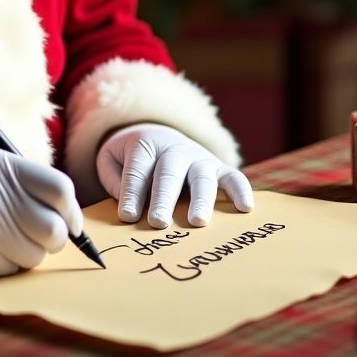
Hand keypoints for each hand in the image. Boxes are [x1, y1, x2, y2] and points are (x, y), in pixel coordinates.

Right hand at [0, 148, 82, 277]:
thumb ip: (23, 182)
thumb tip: (69, 216)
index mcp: (0, 164)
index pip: (60, 189)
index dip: (71, 211)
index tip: (70, 222)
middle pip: (55, 228)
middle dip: (55, 238)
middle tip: (39, 237)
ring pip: (36, 254)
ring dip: (27, 253)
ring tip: (1, 239)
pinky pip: (12, 270)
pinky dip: (5, 265)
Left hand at [97, 123, 252, 228]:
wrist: (158, 133)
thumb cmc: (133, 157)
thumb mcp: (112, 158)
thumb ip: (112, 178)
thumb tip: (127, 205)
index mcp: (144, 145)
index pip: (137, 171)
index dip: (131, 193)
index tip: (127, 216)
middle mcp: (173, 150)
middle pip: (168, 174)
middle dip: (163, 199)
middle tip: (158, 223)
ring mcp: (199, 158)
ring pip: (201, 177)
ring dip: (200, 200)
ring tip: (197, 221)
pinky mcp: (219, 167)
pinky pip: (233, 176)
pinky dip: (240, 190)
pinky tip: (245, 208)